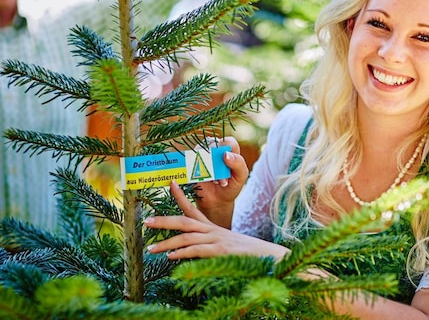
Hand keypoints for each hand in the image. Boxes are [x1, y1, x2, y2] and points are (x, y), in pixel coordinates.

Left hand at [145, 181, 289, 260]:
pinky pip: (198, 250)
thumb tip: (191, 252)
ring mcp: (217, 240)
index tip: (169, 183)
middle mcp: (213, 230)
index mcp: (213, 227)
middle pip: (185, 221)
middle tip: (146, 222)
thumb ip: (210, 247)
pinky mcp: (221, 251)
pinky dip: (183, 253)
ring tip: (151, 249)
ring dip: (167, 242)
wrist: (269, 256)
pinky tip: (171, 256)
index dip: (180, 196)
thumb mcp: (227, 246)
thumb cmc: (248, 253)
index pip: (194, 209)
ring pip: (187, 237)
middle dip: (164, 221)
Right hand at [193, 137, 248, 227]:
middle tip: (223, 180)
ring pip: (201, 153)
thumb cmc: (231, 186)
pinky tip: (206, 181)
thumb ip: (238, 163)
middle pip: (213, 146)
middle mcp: (215, 151)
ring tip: (216, 181)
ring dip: (208, 168)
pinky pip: (191, 162)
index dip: (227, 150)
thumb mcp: (241, 176)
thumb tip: (226, 154)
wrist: (217, 201)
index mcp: (229, 150)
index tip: (227, 162)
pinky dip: (199, 172)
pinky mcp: (192, 164)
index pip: (228, 141)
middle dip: (218, 163)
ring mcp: (202, 157)